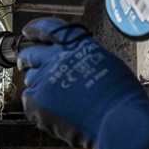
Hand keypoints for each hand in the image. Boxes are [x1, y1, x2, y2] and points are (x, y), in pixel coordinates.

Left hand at [18, 17, 148, 148]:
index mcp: (76, 45)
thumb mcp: (106, 62)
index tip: (29, 32)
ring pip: (31, 79)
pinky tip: (53, 110)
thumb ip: (85, 57)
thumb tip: (76, 61)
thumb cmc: (120, 95)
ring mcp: (46, 79)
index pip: (49, 29)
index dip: (36, 29)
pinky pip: (30, 99)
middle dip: (29, 59)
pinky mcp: (38, 100)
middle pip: (32, 54)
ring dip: (38, 84)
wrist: (117, 119)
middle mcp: (58, 57)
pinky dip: (38, 104)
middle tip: (28, 64)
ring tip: (51, 96)